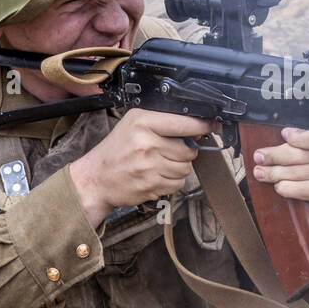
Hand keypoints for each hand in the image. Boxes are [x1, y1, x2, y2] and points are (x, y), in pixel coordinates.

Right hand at [68, 110, 213, 226]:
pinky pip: (178, 184)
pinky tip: (157, 176)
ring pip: (186, 168)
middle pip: (188, 149)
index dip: (202, 126)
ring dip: (179, 168)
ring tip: (161, 164)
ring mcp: (149, 166)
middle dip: (186, 152)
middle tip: (170, 151)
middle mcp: (146, 142)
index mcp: (142, 122)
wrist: (96, 178)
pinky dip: (172, 182)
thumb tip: (197, 129)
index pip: (184, 123)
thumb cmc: (116, 150)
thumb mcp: (134, 125)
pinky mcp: (151, 185)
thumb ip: (163, 122)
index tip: (212, 126)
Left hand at [252, 128, 308, 207]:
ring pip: (298, 174)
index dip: (297, 136)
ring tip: (260, 173)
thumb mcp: (295, 145)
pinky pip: (304, 190)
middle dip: (275, 157)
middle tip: (258, 158)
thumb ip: (286, 141)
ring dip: (275, 174)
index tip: (283, 133)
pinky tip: (278, 187)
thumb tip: (265, 145)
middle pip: (299, 156)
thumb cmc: (299, 158)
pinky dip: (289, 189)